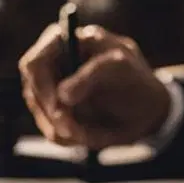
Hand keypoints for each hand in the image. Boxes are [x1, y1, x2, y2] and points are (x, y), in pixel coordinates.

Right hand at [19, 24, 170, 149]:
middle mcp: (53, 68)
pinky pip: (55, 133)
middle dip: (53, 115)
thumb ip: (91, 76)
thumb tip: (63, 95)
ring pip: (43, 117)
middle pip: (33, 93)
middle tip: (74, 130)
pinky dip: (71, 139)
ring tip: (90, 132)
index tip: (60, 110)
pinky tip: (89, 134)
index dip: (42, 87)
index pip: (35, 63)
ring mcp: (54, 93)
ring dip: (65, 131)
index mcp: (65, 43)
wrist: (149, 110)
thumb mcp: (120, 70)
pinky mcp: (60, 116)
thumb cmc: (136, 80)